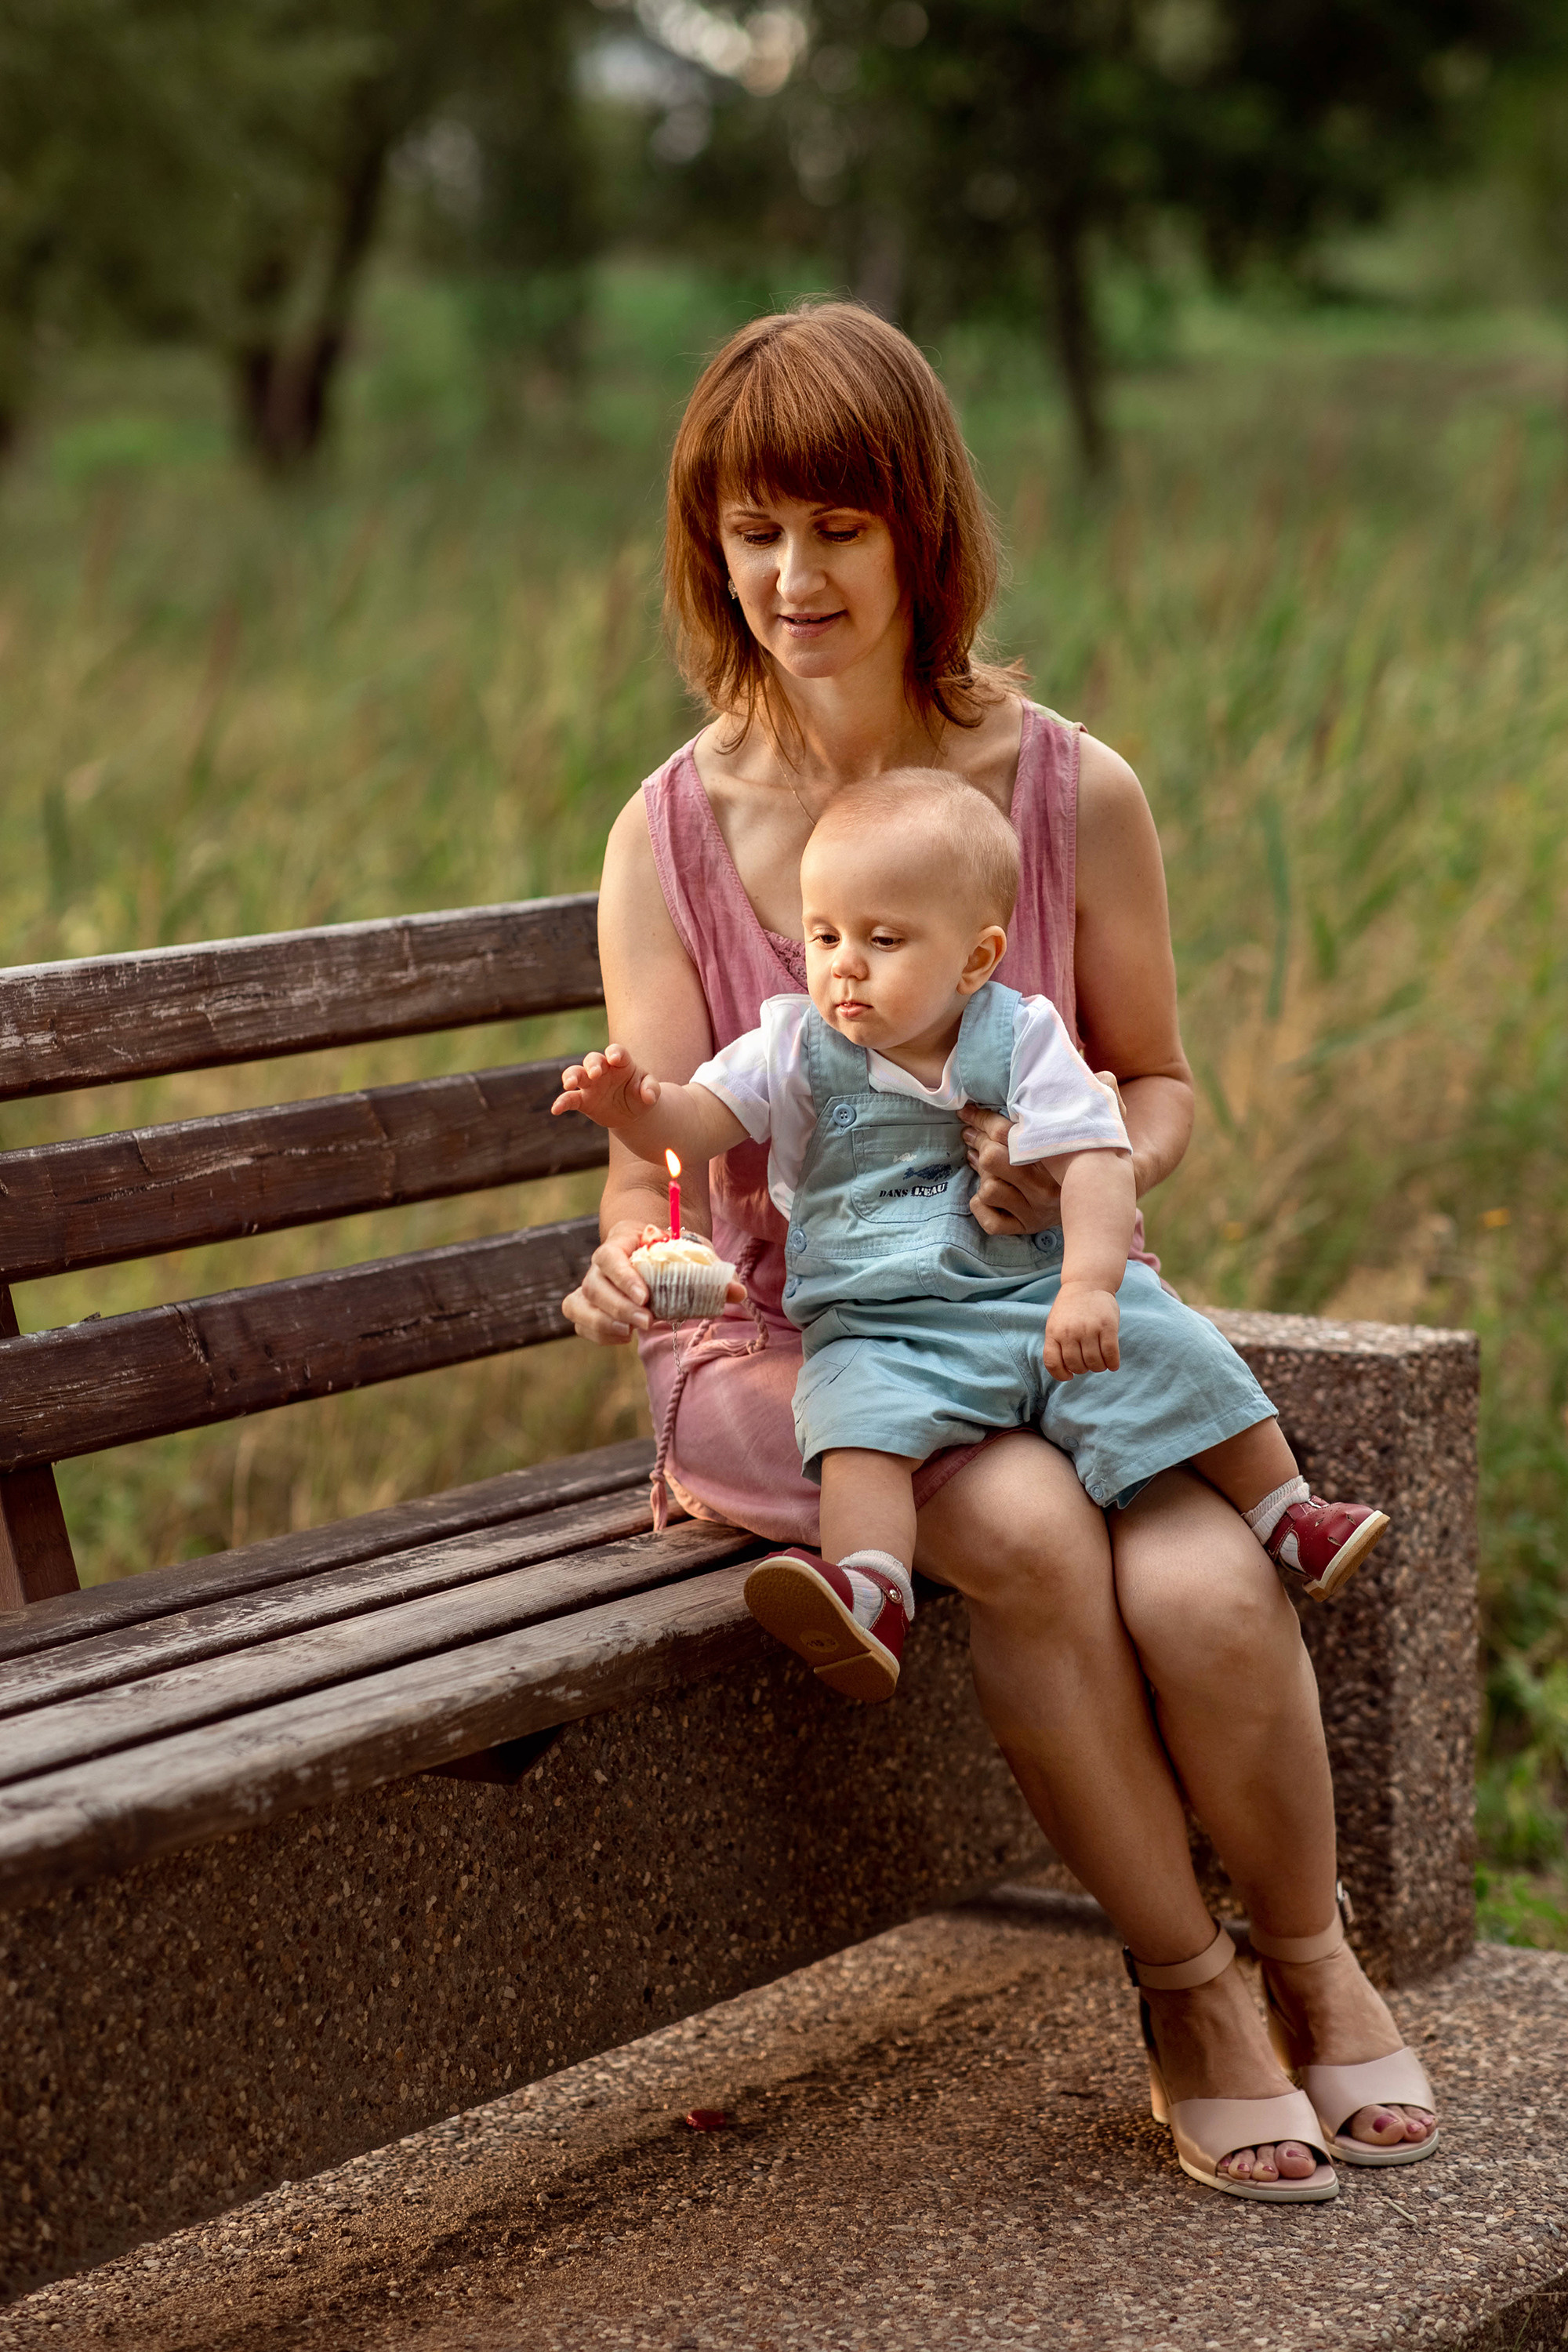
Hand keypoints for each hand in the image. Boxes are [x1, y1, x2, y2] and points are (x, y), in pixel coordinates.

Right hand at [554, 1043, 658, 1130]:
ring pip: (576, 1074)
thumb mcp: (650, 1091)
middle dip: (592, 1065)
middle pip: (592, 1060)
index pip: (616, 1052)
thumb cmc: (641, 1094)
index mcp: (621, 1063)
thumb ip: (651, 1090)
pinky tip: (556, 1109)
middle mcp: (603, 1070)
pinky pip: (570, 1099)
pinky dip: (562, 1103)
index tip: (614, 1058)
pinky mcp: (583, 1100)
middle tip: (595, 1073)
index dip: (614, 1053)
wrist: (632, 1112)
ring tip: (569, 1084)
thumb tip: (649, 1097)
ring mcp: (591, 1084)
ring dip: (571, 1077)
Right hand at [562, 1223, 746, 1346]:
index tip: (645, 1297)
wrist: (654, 1246)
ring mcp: (592, 1285)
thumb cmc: (674, 1250)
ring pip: (579, 1304)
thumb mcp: (694, 1252)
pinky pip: (579, 1320)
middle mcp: (601, 1264)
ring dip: (602, 1323)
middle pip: (594, 1285)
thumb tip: (737, 1292)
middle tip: (648, 1322)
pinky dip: (596, 1333)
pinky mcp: (590, 1305)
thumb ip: (712, 1272)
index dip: (623, 1277)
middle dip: (619, 1308)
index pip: (609, 1256)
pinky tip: (624, 1337)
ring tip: (630, 1334)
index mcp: (622, 1241)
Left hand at [961, 1068, 1130, 1234]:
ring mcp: (1034, 1211)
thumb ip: (1106, 1095)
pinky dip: (981, 1206)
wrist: (1109, 1199)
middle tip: (971, 1132)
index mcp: (1059, 1158)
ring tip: (980, 1160)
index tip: (968, 1111)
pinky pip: (991, 1221)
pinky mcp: (1025, 1229)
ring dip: (981, 1173)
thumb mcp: (1108, 1121)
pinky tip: (985, 1194)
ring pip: (988, 1188)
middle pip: (992, 1158)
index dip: (981, 1118)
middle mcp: (1045, 1189)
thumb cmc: (1098, 1152)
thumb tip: (1102, 1076)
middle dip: (977, 1140)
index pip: (1006, 1133)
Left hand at [1043, 1284, 1120, 1379]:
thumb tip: (1066, 1371)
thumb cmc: (1071, 1308)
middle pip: (1076, 1366)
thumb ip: (1058, 1343)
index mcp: (1054, 1332)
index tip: (1069, 1376)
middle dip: (1084, 1369)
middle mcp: (1070, 1332)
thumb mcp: (1056, 1323)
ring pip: (1094, 1363)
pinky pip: (1110, 1353)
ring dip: (1099, 1367)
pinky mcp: (1107, 1326)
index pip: (1053, 1363)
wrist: (1087, 1283)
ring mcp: (1089, 1329)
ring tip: (1100, 1363)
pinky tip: (1113, 1364)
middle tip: (1089, 1363)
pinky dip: (1112, 1363)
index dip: (1061, 1375)